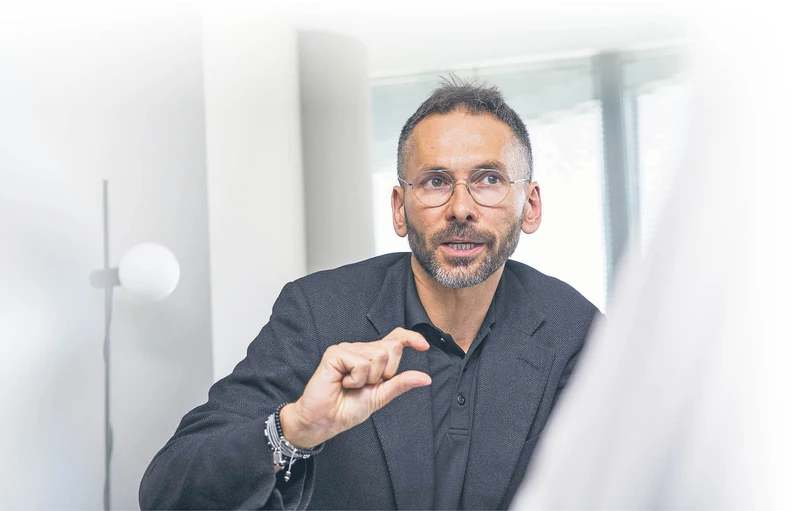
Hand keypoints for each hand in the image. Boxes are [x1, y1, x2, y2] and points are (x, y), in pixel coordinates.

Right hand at [280, 327, 430, 448]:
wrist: (324, 421)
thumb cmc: (346, 409)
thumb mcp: (380, 397)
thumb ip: (400, 384)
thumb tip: (425, 378)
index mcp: (371, 357)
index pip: (394, 339)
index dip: (410, 338)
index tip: (424, 346)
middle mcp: (360, 348)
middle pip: (391, 348)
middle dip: (384, 373)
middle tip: (364, 385)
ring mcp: (347, 349)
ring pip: (377, 356)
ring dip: (367, 379)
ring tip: (350, 385)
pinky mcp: (335, 353)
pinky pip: (361, 363)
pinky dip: (356, 379)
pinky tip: (343, 383)